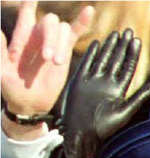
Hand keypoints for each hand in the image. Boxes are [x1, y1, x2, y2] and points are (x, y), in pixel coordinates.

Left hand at [1, 2, 93, 116]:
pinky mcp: (65, 51)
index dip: (30, 5)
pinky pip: (75, 33)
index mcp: (21, 36)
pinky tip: (88, 11)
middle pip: (49, 22)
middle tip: (48, 59)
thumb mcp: (0, 69)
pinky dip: (82, 22)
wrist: (29, 102)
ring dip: (60, 45)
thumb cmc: (10, 87)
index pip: (26, 13)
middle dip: (50, 38)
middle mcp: (37, 35)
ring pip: (62, 29)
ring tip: (56, 63)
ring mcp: (52, 42)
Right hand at [55, 29, 149, 157]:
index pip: (127, 68)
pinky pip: (86, 64)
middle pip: (116, 60)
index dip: (132, 54)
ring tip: (116, 34)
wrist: (83, 134)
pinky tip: (97, 43)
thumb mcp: (124, 111)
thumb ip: (137, 97)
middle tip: (129, 31)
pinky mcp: (80, 82)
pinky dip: (91, 54)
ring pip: (102, 59)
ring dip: (109, 47)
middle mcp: (107, 84)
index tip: (137, 41)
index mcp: (119, 90)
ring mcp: (93, 81)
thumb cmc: (105, 128)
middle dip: (122, 46)